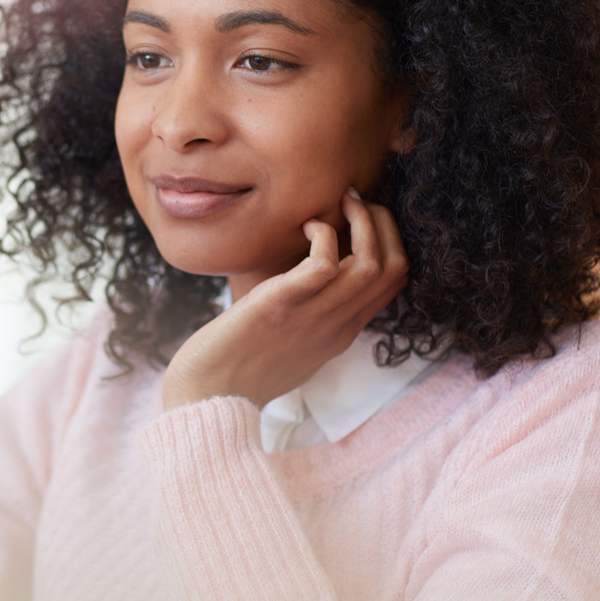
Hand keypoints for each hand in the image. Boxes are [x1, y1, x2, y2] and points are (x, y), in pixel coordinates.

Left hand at [160, 188, 406, 411]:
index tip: (363, 217)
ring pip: (370, 265)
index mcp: (341, 333)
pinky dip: (323, 236)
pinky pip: (323, 265)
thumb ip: (310, 318)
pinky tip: (304, 227)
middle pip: (393, 268)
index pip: (394, 282)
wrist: (206, 399)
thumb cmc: (237, 369)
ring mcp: (312, 318)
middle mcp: (336, 327)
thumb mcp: (290, 345)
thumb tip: (310, 283)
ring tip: (339, 203)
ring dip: (362, 222)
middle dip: (383, 224)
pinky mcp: (279, 307)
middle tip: (354, 201)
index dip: (390, 241)